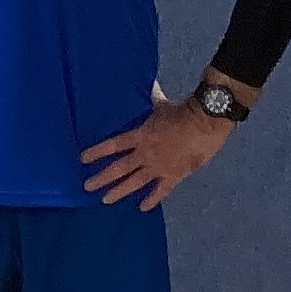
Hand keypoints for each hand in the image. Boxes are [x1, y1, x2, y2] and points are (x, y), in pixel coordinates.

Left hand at [83, 94, 236, 209]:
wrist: (207, 122)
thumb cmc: (184, 111)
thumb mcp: (162, 104)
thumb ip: (152, 98)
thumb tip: (148, 83)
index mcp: (140, 136)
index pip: (112, 145)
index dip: (96, 152)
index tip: (82, 160)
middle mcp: (145, 153)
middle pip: (118, 168)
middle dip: (101, 178)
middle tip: (86, 187)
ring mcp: (159, 166)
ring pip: (135, 182)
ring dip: (119, 191)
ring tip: (105, 200)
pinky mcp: (175, 174)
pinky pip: (161, 190)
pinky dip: (152, 199)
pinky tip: (142, 208)